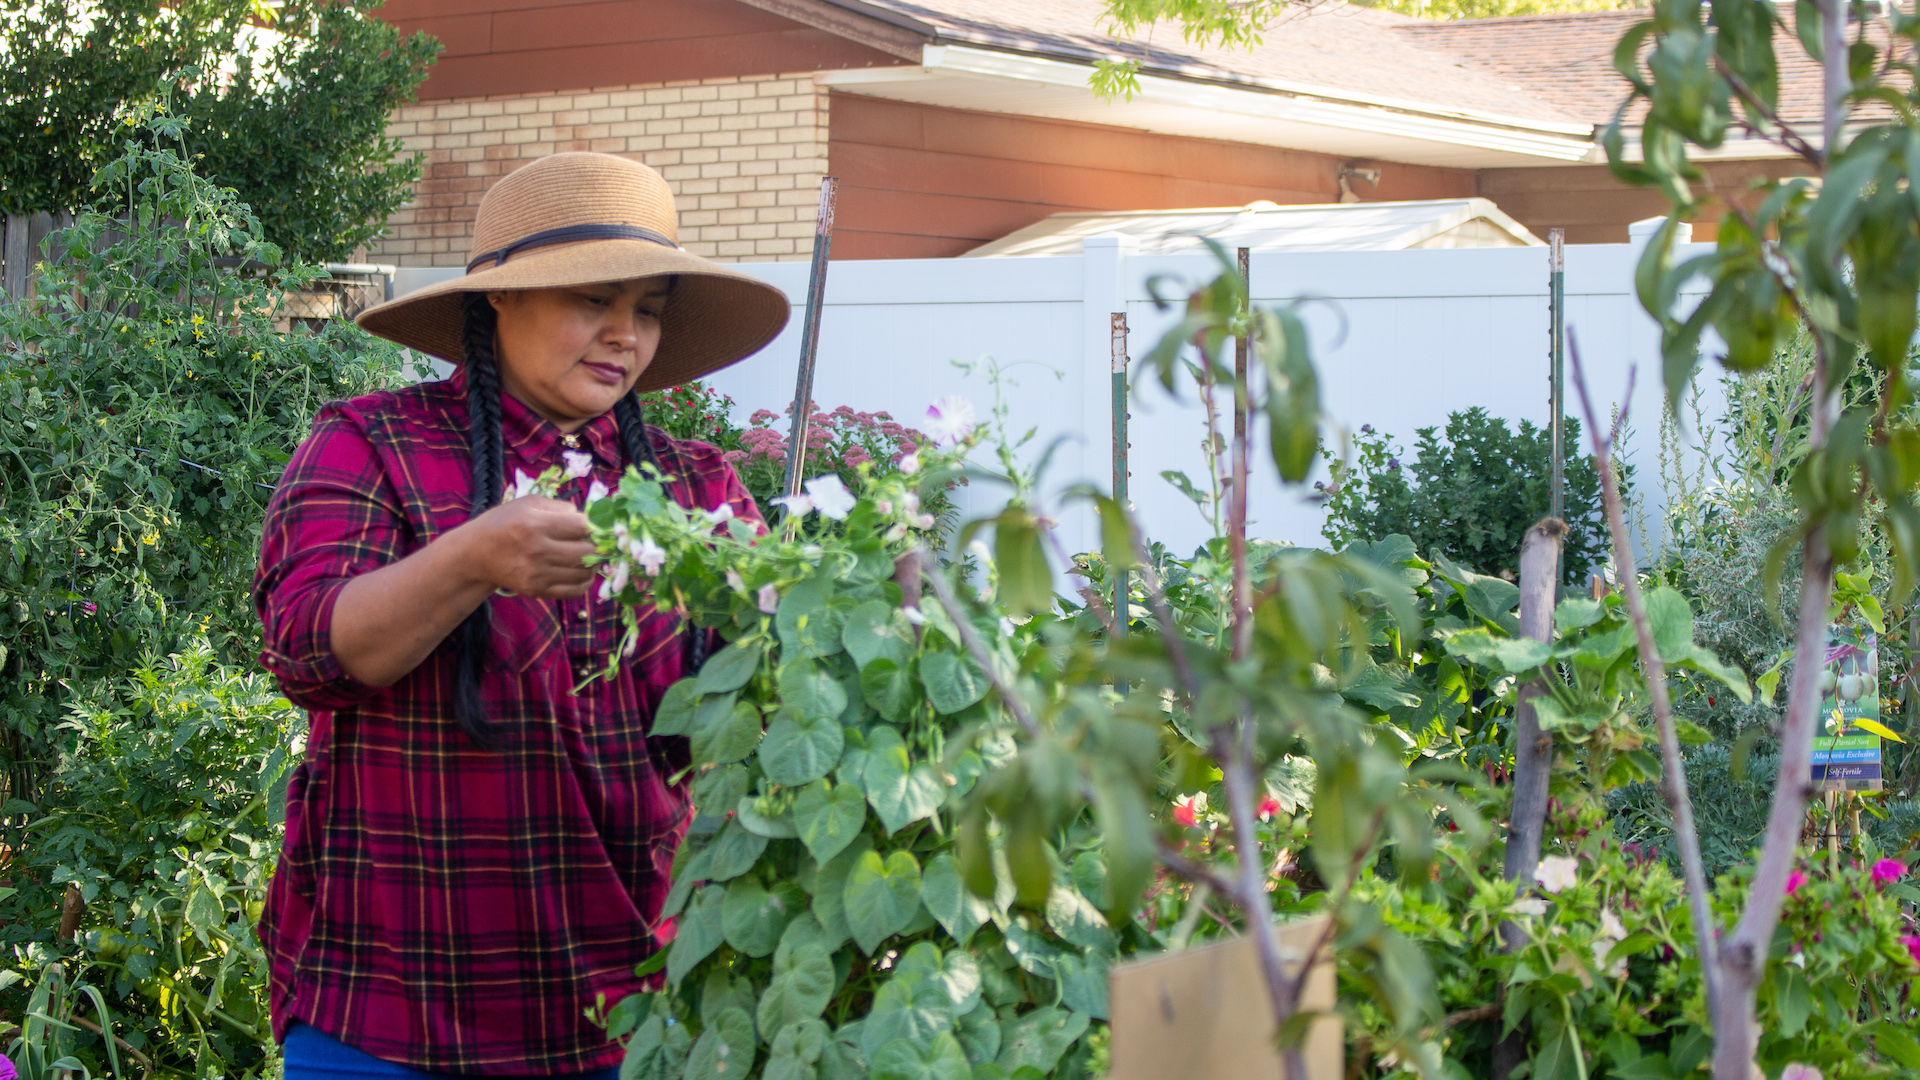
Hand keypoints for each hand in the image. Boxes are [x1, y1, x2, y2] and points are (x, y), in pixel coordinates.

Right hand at [465, 496, 596, 597]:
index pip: (582, 527)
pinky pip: (574, 591)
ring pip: (584, 572)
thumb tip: (588, 518)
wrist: (476, 554)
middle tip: (594, 542)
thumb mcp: (528, 503)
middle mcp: (537, 551)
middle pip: (588, 552)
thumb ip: (559, 507)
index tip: (591, 525)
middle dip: (596, 545)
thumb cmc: (505, 522)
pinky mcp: (537, 591)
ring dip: (593, 564)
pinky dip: (584, 581)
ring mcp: (537, 574)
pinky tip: (579, 571)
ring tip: (587, 555)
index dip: (592, 525)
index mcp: (535, 524)